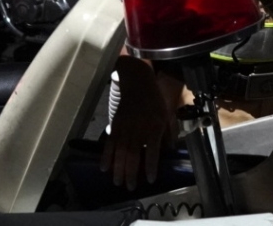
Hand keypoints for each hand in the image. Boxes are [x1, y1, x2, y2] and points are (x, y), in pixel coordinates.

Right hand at [101, 57, 175, 189]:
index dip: (151, 166)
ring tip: (117, 182)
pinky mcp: (115, 125)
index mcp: (154, 128)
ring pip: (120, 151)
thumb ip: (168, 135)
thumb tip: (168, 151)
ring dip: (118, 168)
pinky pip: (109, 143)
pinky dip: (106, 156)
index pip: (152, 151)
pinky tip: (104, 167)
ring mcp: (125, 128)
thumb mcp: (167, 116)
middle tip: (129, 187)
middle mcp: (139, 129)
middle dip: (131, 173)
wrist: (138, 84)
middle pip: (133, 155)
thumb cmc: (155, 101)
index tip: (150, 179)